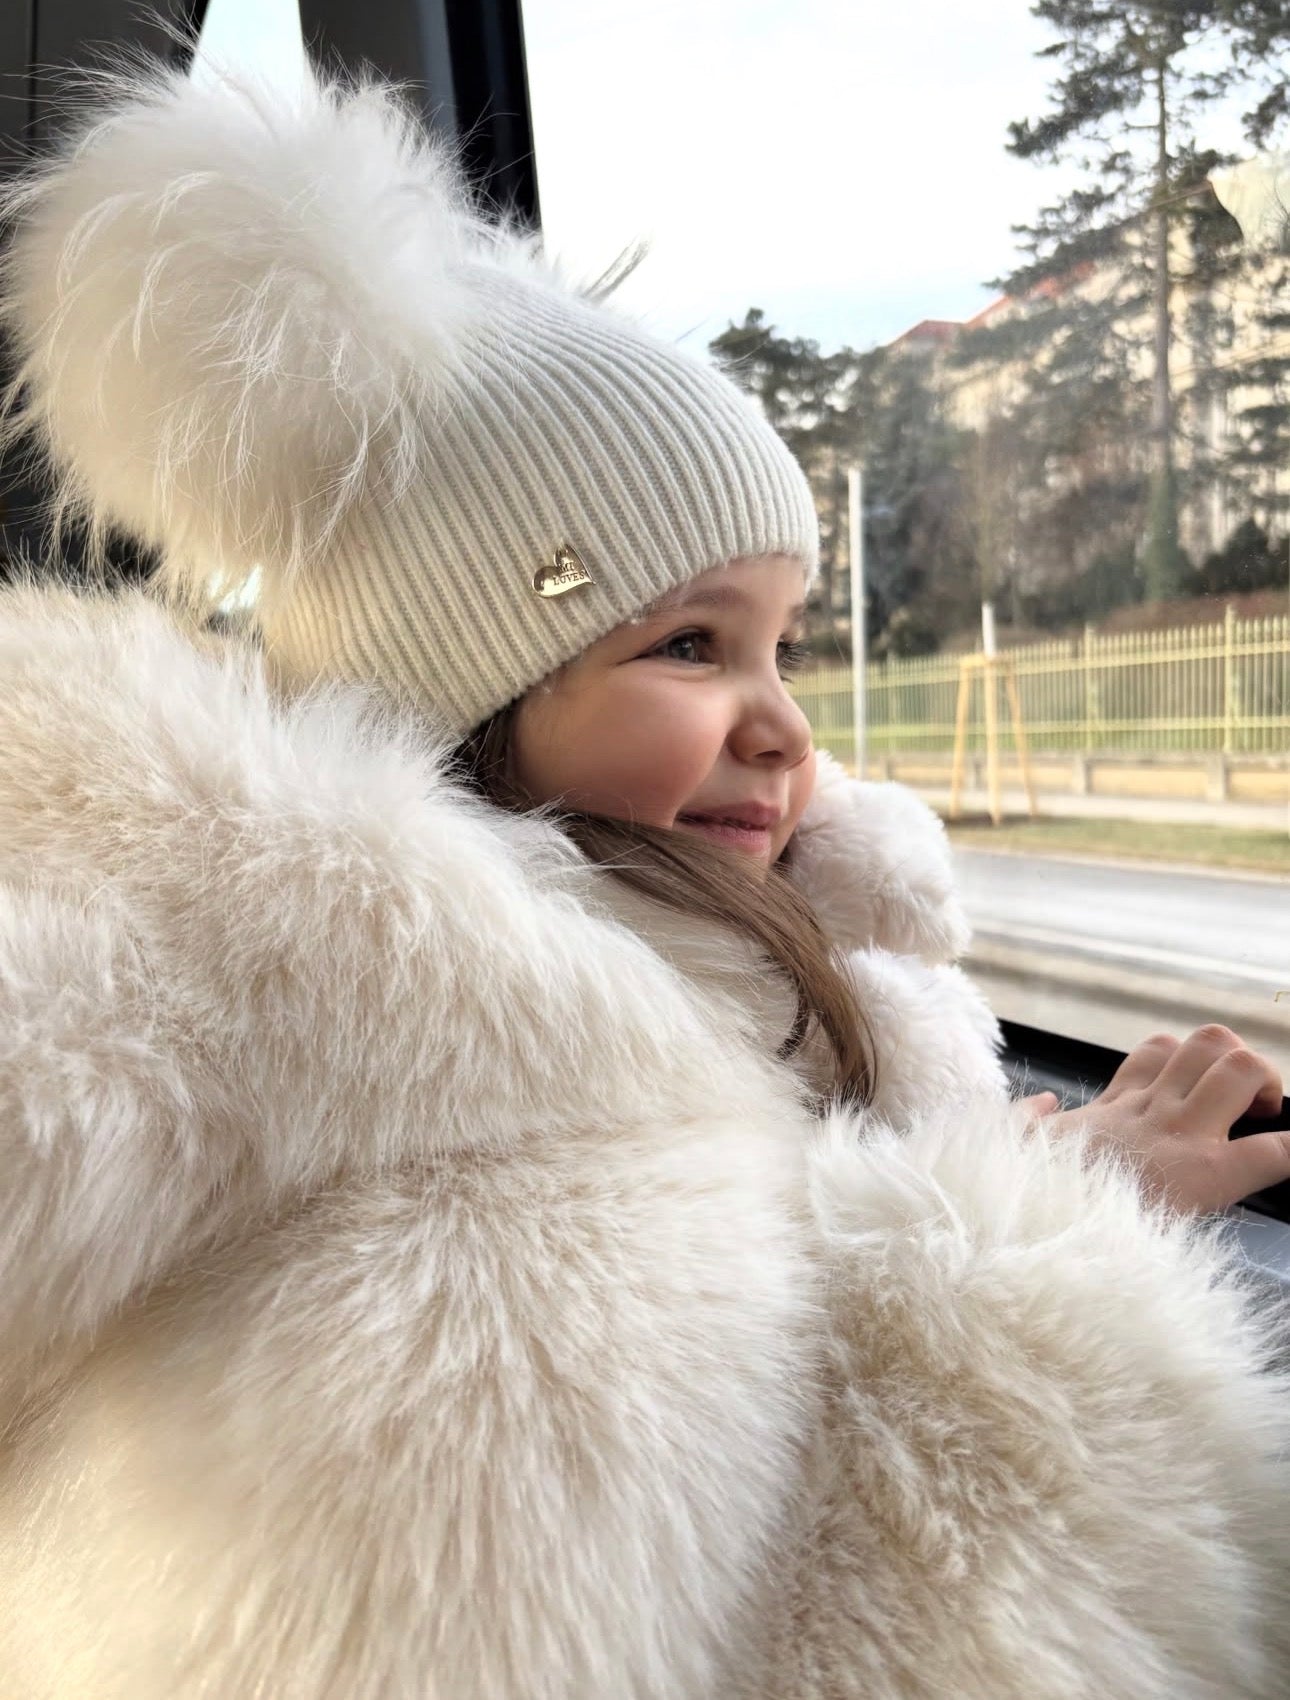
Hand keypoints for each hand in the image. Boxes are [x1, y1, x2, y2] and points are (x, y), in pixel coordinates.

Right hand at [1040, 1026, 1287, 1213]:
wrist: (1032, 1234)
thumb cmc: (1024, 1197)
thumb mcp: (1016, 1148)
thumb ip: (1027, 1120)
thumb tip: (1044, 1102)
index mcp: (1113, 1109)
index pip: (1158, 1052)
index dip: (1189, 1060)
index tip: (1200, 1090)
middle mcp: (1150, 1111)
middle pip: (1207, 1043)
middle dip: (1238, 1061)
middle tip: (1246, 1104)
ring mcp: (1179, 1135)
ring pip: (1239, 1069)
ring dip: (1265, 1085)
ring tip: (1265, 1115)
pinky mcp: (1205, 1173)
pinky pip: (1270, 1151)